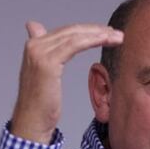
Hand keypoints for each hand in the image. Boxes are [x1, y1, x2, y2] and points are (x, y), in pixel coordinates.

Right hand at [10, 21, 122, 143]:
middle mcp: (34, 45)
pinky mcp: (47, 62)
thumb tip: (35, 27)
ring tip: (118, 37)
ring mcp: (39, 52)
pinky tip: (106, 41)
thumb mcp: (43, 73)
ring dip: (99, 34)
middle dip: (97, 30)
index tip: (107, 33)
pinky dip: (92, 40)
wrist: (32, 121)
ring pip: (75, 36)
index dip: (88, 30)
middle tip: (117, 34)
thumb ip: (44, 51)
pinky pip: (74, 45)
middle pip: (71, 31)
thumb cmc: (40, 104)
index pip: (66, 32)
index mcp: (33, 46)